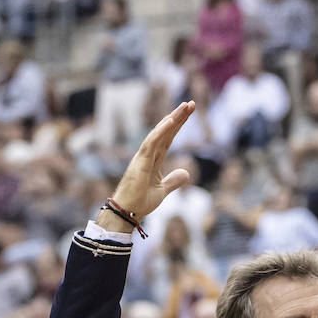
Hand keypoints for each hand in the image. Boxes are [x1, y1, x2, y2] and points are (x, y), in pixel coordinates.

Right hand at [103, 102, 194, 224]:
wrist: (127, 213)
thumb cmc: (140, 202)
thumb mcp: (163, 190)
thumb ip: (174, 181)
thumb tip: (187, 173)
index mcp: (154, 160)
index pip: (168, 138)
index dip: (178, 125)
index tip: (189, 113)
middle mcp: (148, 154)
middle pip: (166, 132)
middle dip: (178, 117)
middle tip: (191, 104)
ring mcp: (143, 156)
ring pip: (159, 133)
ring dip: (172, 119)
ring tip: (184, 107)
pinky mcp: (140, 161)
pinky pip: (151, 143)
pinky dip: (160, 131)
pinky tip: (170, 120)